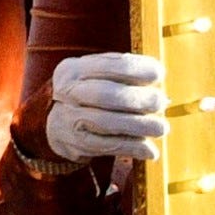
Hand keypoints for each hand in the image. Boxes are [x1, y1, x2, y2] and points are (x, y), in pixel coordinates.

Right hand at [36, 48, 167, 170]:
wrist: (53, 124)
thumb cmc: (86, 94)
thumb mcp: (94, 76)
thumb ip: (121, 72)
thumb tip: (157, 77)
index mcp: (73, 69)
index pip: (108, 64)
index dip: (136, 68)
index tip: (159, 74)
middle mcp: (67, 92)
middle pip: (105, 94)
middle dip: (138, 99)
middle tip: (160, 102)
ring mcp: (68, 119)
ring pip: (107, 122)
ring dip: (138, 126)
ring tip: (161, 128)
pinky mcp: (76, 144)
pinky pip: (108, 146)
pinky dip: (132, 147)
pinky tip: (149, 149)